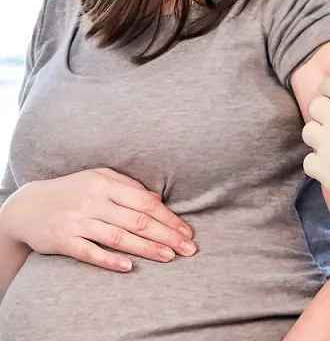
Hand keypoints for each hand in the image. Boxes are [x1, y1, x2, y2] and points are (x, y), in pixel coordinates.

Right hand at [0, 168, 195, 271]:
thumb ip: (128, 186)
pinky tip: (129, 267)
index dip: (169, 218)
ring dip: (147, 248)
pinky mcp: (63, 240)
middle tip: (188, 248)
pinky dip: (109, 259)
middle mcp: (93, 201)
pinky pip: (89, 252)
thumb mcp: (98, 178)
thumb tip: (158, 198)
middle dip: (167, 235)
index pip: (145, 202)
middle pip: (137, 220)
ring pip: (118, 236)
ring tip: (169, 257)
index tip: (187, 231)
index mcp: (105, 183)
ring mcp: (78, 221)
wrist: (26, 206)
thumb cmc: (72, 191)